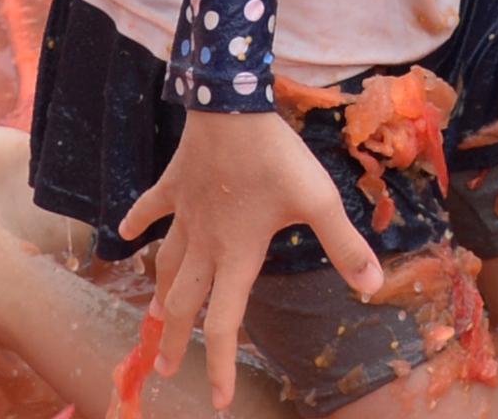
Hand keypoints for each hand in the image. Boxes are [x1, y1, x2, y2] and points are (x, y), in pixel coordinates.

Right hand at [121, 109, 378, 409]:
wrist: (232, 107)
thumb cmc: (277, 157)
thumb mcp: (319, 201)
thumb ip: (344, 245)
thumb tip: (372, 286)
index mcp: (237, 256)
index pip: (226, 324)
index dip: (222, 365)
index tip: (218, 401)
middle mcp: (205, 243)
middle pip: (183, 303)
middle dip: (175, 339)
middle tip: (166, 369)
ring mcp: (185, 213)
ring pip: (165, 263)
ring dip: (159, 292)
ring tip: (155, 314)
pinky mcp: (174, 184)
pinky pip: (150, 208)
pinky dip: (137, 223)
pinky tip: (124, 235)